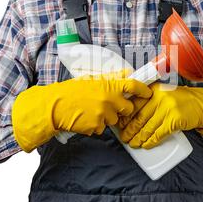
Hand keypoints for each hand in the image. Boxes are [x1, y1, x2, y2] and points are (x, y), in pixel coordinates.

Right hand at [12, 69, 151, 151]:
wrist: (54, 106)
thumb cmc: (71, 91)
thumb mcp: (92, 80)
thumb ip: (111, 78)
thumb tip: (127, 73)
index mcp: (108, 85)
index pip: (133, 86)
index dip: (143, 89)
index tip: (148, 92)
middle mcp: (109, 100)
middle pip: (128, 108)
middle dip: (122, 108)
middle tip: (110, 105)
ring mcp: (103, 114)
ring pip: (114, 120)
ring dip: (107, 117)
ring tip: (91, 111)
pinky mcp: (97, 127)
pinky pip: (102, 128)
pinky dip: (96, 125)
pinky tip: (85, 118)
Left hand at [119, 82, 202, 149]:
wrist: (200, 105)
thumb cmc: (178, 102)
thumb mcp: (162, 95)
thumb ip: (148, 101)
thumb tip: (129, 116)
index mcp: (153, 91)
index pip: (134, 104)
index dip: (125, 117)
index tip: (119, 125)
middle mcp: (159, 98)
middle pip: (139, 117)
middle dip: (130, 130)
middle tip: (124, 138)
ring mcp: (168, 109)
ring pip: (148, 127)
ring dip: (139, 138)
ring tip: (133, 144)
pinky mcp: (175, 120)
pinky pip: (159, 134)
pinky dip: (151, 141)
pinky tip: (146, 145)